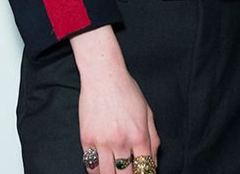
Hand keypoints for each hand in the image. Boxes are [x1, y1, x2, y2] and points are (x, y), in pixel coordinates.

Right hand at [71, 26, 158, 173]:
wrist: (103, 76)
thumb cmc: (126, 91)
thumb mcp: (147, 113)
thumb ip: (152, 139)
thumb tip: (152, 163)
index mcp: (139, 136)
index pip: (145, 169)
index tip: (142, 173)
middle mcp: (121, 141)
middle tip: (129, 173)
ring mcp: (102, 141)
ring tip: (116, 171)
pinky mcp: (86, 139)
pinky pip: (90, 165)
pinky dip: (96, 171)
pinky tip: (102, 168)